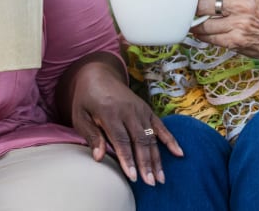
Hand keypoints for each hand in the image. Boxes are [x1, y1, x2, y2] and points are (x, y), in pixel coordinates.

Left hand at [62, 54, 182, 185]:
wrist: (98, 75)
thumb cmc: (86, 100)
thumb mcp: (80, 116)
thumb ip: (91, 136)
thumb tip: (98, 158)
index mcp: (110, 112)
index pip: (121, 140)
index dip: (128, 159)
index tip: (133, 177)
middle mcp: (129, 111)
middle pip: (140, 140)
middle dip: (146, 163)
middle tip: (150, 183)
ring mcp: (140, 110)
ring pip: (151, 137)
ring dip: (157, 158)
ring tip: (161, 178)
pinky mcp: (147, 110)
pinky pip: (161, 126)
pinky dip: (170, 140)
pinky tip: (179, 153)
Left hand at [189, 0, 258, 58]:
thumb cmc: (257, 12)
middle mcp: (241, 6)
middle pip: (203, 5)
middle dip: (197, 9)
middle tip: (199, 10)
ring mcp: (238, 24)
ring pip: (203, 23)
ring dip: (198, 24)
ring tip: (200, 22)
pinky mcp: (235, 41)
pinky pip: (208, 37)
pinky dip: (203, 35)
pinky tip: (205, 32)